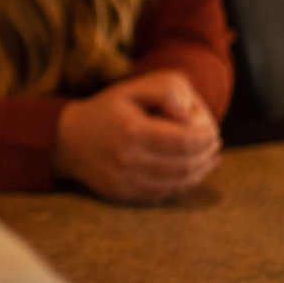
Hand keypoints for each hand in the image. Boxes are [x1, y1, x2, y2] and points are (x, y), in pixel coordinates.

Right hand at [54, 71, 221, 203]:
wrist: (67, 140)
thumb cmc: (107, 110)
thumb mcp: (133, 88)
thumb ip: (165, 90)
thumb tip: (188, 112)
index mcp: (133, 131)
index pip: (183, 142)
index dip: (205, 139)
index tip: (213, 131)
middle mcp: (128, 160)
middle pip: (184, 165)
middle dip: (206, 155)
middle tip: (216, 145)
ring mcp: (125, 181)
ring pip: (176, 184)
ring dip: (199, 172)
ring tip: (210, 159)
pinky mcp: (123, 194)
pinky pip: (162, 194)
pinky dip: (182, 185)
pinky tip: (191, 172)